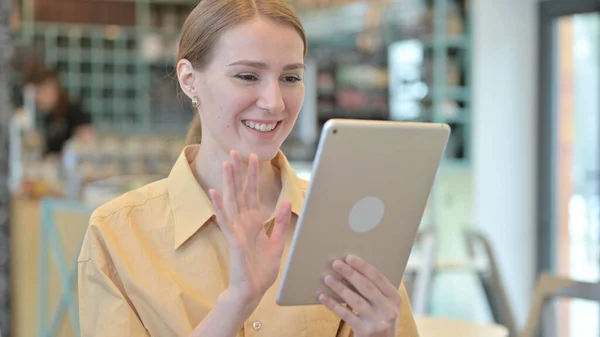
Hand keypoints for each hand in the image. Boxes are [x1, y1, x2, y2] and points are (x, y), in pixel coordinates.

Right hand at [209, 150, 291, 312]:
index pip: (252, 193)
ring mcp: (236, 230)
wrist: (253, 291)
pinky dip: (218, 206)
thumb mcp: (277, 243)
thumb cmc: (262, 270)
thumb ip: (280, 223)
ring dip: (228, 182)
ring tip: (225, 164)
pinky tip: (213, 192)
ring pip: (230, 201)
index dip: (253, 175)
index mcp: (254, 221)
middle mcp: (243, 222)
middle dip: (238, 172)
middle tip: (235, 151)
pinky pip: (224, 220)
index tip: (253, 157)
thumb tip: (285, 201)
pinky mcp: (232, 240)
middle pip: (240, 192)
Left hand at [318, 254, 401, 336]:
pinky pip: (346, 314)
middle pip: (366, 286)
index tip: (349, 257)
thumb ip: (375, 290)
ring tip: (327, 278)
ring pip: (355, 300)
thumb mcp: (384, 305)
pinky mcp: (366, 331)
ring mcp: (378, 321)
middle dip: (350, 273)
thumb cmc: (380, 319)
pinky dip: (333, 305)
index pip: (378, 277)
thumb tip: (349, 269)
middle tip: (335, 263)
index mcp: (394, 298)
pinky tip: (323, 297)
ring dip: (339, 287)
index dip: (363, 266)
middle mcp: (389, 309)